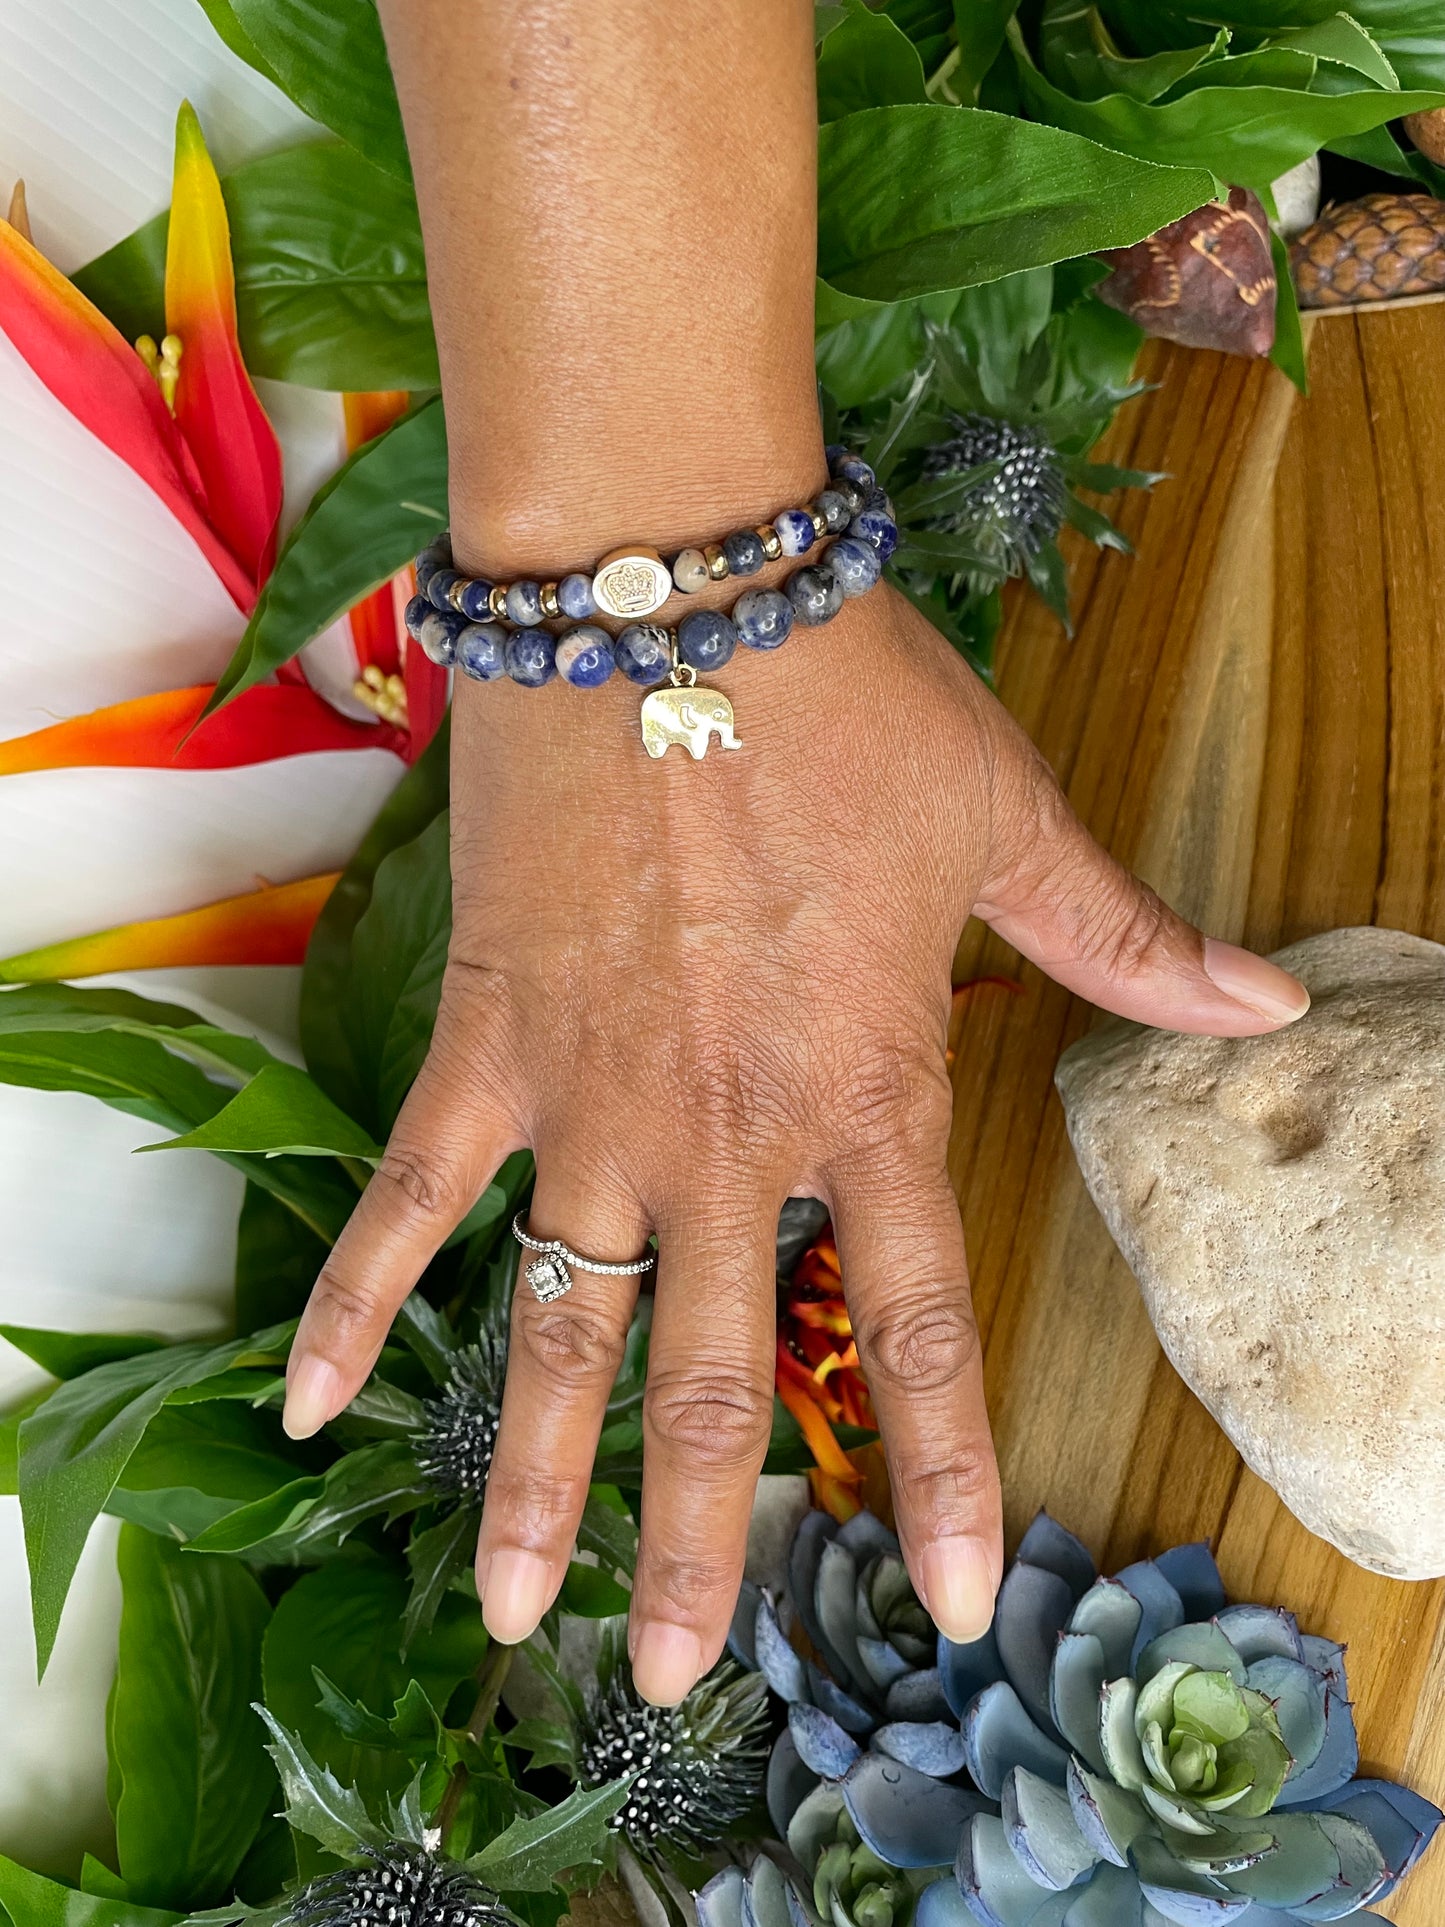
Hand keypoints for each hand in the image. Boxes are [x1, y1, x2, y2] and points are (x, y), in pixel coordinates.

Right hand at [282, 583, 1307, 1702]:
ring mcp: (592, 1102)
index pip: (912, 1330)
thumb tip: (1265, 1008)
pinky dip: (355, 1295)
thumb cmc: (849, 705)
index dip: (936, 1473)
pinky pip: (414, 1196)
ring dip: (532, 1473)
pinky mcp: (489, 1042)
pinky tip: (301, 1396)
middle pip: (718, 1378)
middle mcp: (726, 1134)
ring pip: (559, 1327)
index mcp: (868, 1092)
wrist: (672, 597)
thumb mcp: (1008, 823)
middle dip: (702, 1537)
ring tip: (512, 1606)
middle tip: (676, 1672)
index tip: (941, 1596)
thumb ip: (1122, 941)